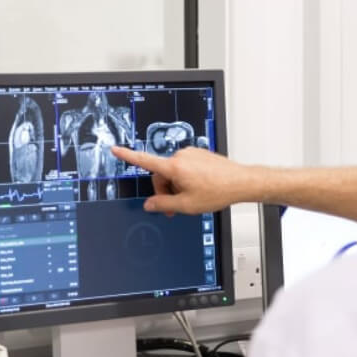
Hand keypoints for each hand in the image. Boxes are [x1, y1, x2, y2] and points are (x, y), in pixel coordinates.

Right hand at [112, 146, 262, 215]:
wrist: (241, 182)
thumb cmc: (218, 191)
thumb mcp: (187, 205)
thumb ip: (164, 205)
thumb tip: (149, 205)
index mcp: (175, 167)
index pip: (145, 161)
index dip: (128, 156)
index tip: (115, 149)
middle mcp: (181, 156)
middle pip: (161, 174)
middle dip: (165, 190)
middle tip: (175, 207)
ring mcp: (191, 154)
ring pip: (173, 172)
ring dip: (176, 185)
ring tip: (192, 198)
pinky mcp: (198, 154)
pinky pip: (184, 167)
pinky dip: (186, 178)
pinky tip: (199, 188)